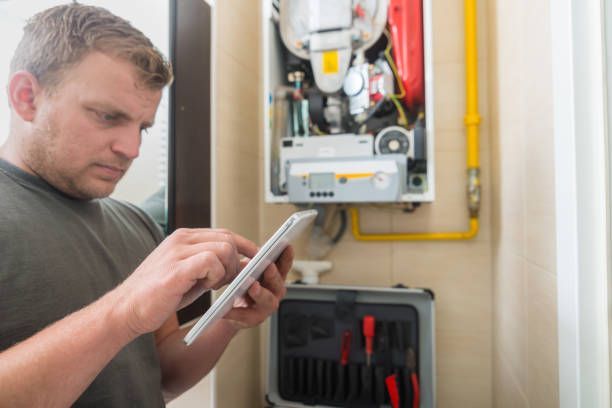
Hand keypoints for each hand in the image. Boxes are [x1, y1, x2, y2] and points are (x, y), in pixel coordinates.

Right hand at [115, 228, 257, 335]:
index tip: (256, 259)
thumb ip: (212, 266)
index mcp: (184, 238)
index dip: (244, 245)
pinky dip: (216, 276)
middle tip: (230, 281)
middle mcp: (181, 239)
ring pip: (224, 248)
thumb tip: (241, 264)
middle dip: (237, 261)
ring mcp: (178, 252)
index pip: (224, 233)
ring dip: (227, 270)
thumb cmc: (158, 295)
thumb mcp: (190, 274)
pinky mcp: (177, 269)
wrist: (127, 310)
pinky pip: (211, 261)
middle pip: (228, 239)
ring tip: (214, 285)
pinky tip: (207, 286)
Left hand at [223, 246, 293, 328]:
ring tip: (252, 286)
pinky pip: (246, 316)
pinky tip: (227, 309)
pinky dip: (236, 312)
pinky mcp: (255, 319)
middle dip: (273, 273)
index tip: (286, 245)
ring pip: (267, 299)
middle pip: (277, 282)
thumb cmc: (242, 284)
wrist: (230, 309)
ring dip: (260, 292)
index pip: (284, 264)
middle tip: (268, 266)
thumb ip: (249, 261)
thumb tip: (249, 250)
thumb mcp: (245, 270)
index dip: (287, 256)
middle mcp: (275, 291)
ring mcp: (267, 306)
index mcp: (275, 276)